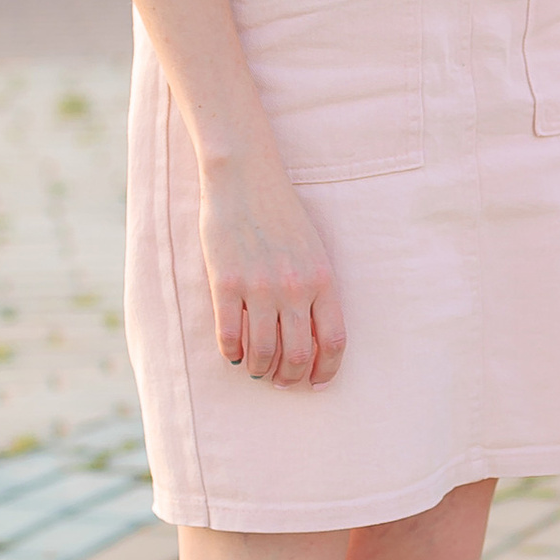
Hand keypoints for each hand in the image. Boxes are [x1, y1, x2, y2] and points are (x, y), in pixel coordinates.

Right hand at [197, 153, 344, 388]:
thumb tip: (312, 338)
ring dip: (260, 370)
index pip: (333, 341)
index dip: (326, 369)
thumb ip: (316, 290)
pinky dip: (231, 353)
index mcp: (322, 278)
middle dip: (290, 378)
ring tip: (257, 369)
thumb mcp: (313, 250)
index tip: (317, 382)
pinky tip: (233, 352)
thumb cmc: (282, 214)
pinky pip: (229, 336)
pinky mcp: (226, 282)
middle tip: (281, 382)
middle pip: (298, 355)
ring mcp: (260, 286)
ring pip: (263, 353)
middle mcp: (294, 287)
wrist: (245, 177)